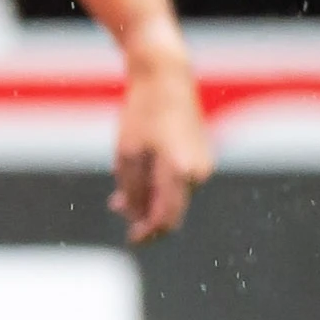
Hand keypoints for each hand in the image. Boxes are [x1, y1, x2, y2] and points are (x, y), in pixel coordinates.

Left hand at [110, 45, 211, 245]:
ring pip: (174, 195)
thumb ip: (130, 190)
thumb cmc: (142, 114)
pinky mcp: (201, 156)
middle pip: (171, 209)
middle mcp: (198, 173)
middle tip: (116, 207)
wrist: (166, 78)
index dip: (148, 233)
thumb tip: (133, 216)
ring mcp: (203, 164)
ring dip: (149, 198)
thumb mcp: (126, 155)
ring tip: (120, 193)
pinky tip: (138, 176)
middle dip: (145, 215)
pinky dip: (159, 184)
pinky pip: (179, 180)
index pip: (166, 219)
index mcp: (180, 173)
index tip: (132, 240)